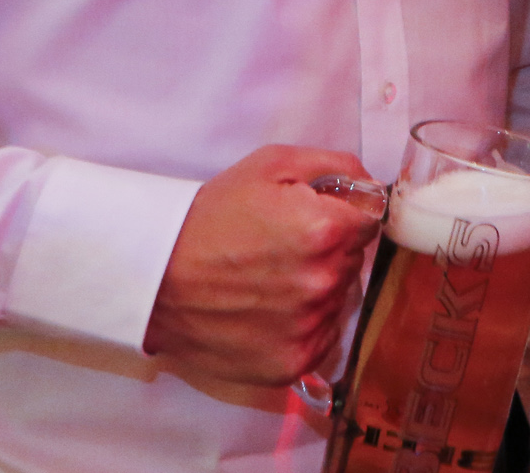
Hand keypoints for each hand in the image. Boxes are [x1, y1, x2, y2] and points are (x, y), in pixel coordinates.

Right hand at [142, 145, 385, 386]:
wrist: (155, 275)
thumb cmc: (211, 216)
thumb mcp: (272, 166)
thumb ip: (337, 167)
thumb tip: (375, 188)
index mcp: (327, 230)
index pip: (369, 222)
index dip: (339, 217)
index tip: (308, 220)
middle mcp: (325, 281)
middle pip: (353, 261)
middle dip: (328, 252)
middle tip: (279, 249)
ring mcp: (309, 327)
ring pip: (336, 300)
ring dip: (314, 290)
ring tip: (267, 280)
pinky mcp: (291, 362)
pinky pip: (320, 338)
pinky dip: (301, 326)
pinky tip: (266, 310)